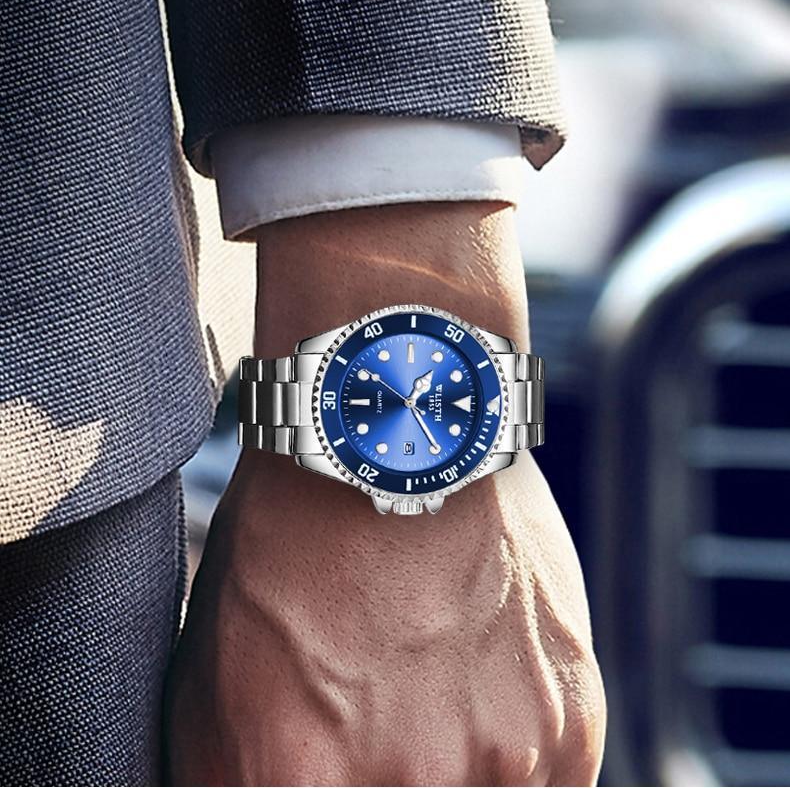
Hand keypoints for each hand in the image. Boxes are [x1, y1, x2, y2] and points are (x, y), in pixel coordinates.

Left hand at [166, 202, 604, 785]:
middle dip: (378, 776)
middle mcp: (408, 787)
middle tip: (378, 723)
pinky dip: (511, 761)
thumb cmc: (293, 540)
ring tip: (429, 704)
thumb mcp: (209, 673)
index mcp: (292, 779)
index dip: (310, 783)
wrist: (394, 438)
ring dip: (455, 776)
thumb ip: (233, 777)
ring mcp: (503, 763)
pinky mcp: (573, 728)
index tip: (330, 761)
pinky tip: (478, 696)